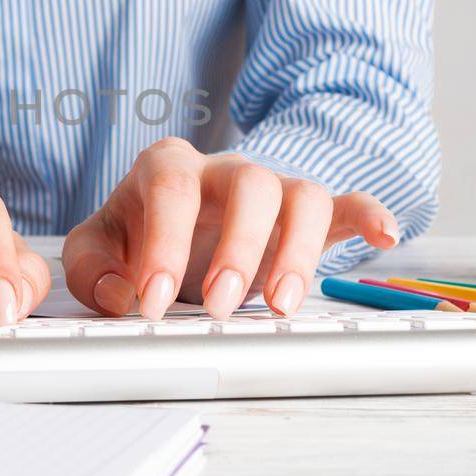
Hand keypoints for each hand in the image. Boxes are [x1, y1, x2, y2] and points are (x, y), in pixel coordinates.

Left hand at [62, 138, 396, 320]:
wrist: (176, 223)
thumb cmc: (137, 235)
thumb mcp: (97, 248)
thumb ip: (92, 269)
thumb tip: (121, 295)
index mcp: (167, 167)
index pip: (171, 190)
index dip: (164, 244)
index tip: (153, 302)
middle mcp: (224, 170)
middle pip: (248, 185)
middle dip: (239, 247)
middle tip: (221, 307)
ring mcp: (272, 189)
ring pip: (301, 196)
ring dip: (298, 250)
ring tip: (281, 305)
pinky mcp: (309, 214)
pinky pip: (346, 204)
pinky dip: (368, 216)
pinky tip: (383, 237)